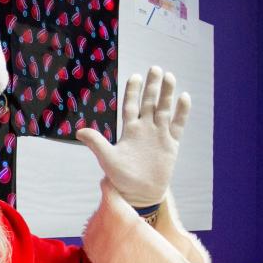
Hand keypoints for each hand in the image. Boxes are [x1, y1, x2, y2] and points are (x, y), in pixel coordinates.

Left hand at [76, 66, 189, 207]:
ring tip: (170, 77)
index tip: (135, 76)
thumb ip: (97, 143)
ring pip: (164, 109)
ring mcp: (159, 135)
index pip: (130, 105)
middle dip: (152, 86)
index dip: (132, 91)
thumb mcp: (107, 159)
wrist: (140, 193)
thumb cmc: (121, 178)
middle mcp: (145, 129)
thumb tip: (79, 131)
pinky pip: (177, 124)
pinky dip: (181, 112)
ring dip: (166, 94)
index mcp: (129, 130)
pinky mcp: (171, 144)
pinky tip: (184, 97)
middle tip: (155, 68)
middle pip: (149, 102)